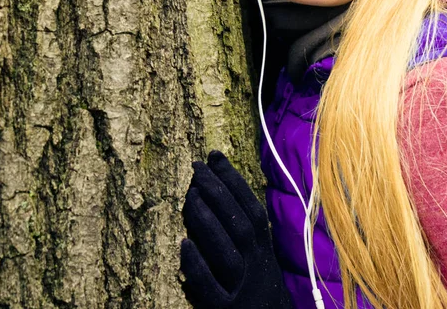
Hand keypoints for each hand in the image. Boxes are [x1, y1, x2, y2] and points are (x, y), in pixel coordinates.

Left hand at [180, 150, 292, 308]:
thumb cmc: (253, 289)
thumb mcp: (255, 258)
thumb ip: (238, 228)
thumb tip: (210, 188)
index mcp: (263, 250)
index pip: (252, 208)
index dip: (234, 181)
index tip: (214, 155)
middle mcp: (256, 266)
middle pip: (240, 224)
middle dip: (219, 192)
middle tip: (197, 167)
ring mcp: (241, 290)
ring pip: (227, 251)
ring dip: (208, 221)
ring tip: (190, 195)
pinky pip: (210, 288)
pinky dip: (198, 266)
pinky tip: (184, 244)